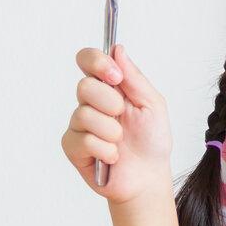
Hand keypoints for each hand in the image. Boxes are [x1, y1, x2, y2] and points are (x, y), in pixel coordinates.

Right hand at [60, 44, 174, 205]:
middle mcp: (90, 103)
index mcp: (110, 88)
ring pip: (83, 115)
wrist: (149, 176)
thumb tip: (117, 49)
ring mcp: (79, 125)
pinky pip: (83, 140)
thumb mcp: (152, 104)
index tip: (115, 75)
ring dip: (111, 130)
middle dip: (110, 102)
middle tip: (123, 115)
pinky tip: (114, 157)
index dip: (96, 62)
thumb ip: (134, 77)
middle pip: (84, 86)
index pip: (87, 61)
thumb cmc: (152, 140)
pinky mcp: (73, 147)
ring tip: (121, 141)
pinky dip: (105, 150)